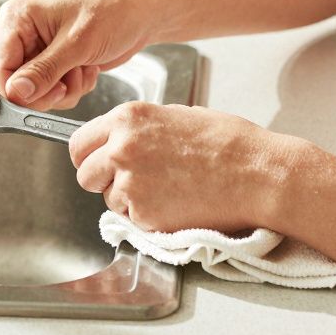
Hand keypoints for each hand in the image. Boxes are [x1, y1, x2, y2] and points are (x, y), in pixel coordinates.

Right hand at [0, 0, 155, 109]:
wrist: (142, 14)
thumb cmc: (113, 13)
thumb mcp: (77, 44)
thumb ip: (44, 70)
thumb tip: (16, 92)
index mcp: (19, 18)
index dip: (14, 91)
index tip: (36, 101)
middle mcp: (24, 34)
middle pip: (15, 85)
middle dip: (45, 92)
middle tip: (67, 85)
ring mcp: (39, 50)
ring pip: (36, 92)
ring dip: (64, 90)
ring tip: (83, 69)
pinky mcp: (55, 63)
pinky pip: (53, 92)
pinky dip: (73, 88)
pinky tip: (87, 68)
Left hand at [69, 101, 308, 232]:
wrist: (256, 174)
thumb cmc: (228, 142)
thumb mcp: (176, 115)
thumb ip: (140, 127)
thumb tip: (122, 138)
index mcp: (128, 119)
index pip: (79, 142)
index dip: (88, 155)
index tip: (94, 161)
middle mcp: (122, 149)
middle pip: (85, 174)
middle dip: (102, 179)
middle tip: (130, 180)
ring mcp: (131, 184)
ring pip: (108, 199)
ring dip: (127, 199)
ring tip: (165, 189)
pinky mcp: (144, 215)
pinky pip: (132, 219)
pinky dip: (147, 216)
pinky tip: (175, 202)